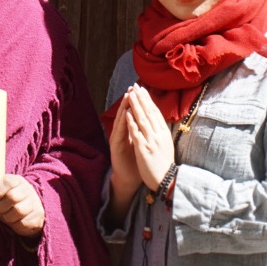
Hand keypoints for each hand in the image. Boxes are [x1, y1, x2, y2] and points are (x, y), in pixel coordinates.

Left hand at [0, 174, 44, 237]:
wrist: (25, 213)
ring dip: (8, 217)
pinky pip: (24, 222)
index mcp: (16, 180)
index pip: (7, 182)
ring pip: (18, 210)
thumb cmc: (6, 201)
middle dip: (1, 207)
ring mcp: (35, 201)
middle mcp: (28, 188)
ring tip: (7, 216)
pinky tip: (15, 222)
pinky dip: (16, 225)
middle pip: (12, 197)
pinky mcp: (38, 215)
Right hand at [107, 95, 141, 222]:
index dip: (138, 103)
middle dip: (130, 100)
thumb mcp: (141, 144)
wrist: (129, 178)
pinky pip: (119, 132)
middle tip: (133, 87)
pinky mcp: (115, 146)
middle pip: (126, 113)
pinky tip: (125, 114)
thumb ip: (142, 132)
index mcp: (130, 132)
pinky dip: (122, 122)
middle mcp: (122, 133)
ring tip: (128, 96)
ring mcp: (118, 138)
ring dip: (124, 107)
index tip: (142, 90)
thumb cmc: (136, 161)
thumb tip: (151, 121)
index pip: (134, 115)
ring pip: (121, 120)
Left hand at [125, 85, 175, 191]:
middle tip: (135, 86)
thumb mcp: (166, 144)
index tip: (143, 89)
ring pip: (143, 120)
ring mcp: (152, 141)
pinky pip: (136, 132)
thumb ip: (161, 132)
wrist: (166, 181)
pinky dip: (131, 122)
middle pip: (149, 113)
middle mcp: (159, 135)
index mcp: (164, 133)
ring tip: (130, 94)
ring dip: (136, 105)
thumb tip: (158, 120)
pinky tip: (126, 113)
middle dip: (142, 98)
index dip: (149, 100)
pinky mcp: (144, 149)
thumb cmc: (164, 164)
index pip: (156, 113)